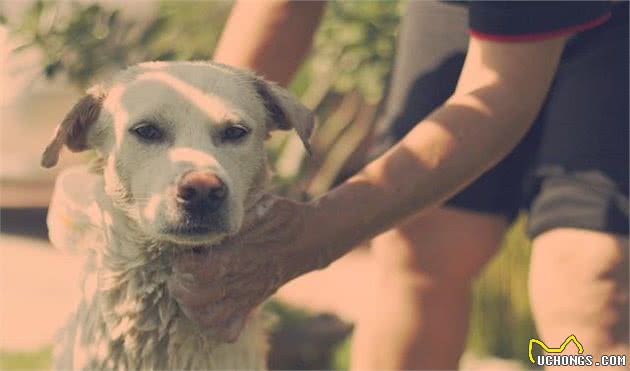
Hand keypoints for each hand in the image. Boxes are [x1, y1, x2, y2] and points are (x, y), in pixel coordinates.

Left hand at [167, 195, 318, 341]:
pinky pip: (226, 332)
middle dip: (179, 285)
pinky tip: (206, 307)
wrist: (310, 239)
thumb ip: (234, 210)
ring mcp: (245, 297)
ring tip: (189, 289)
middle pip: (195, 299)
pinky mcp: (250, 305)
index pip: (196, 272)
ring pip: (207, 319)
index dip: (183, 264)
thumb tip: (209, 204)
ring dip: (191, 307)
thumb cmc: (281, 217)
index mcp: (239, 255)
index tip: (185, 252)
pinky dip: (211, 326)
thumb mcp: (261, 204)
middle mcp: (240, 280)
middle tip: (181, 271)